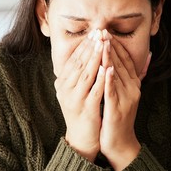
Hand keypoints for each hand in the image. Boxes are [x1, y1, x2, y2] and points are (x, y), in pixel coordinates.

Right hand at [55, 31, 105, 161]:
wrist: (82, 138)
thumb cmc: (82, 112)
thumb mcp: (76, 92)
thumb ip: (79, 75)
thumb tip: (86, 55)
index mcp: (62, 84)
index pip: (73, 60)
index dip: (84, 46)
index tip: (94, 33)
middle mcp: (65, 90)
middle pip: (79, 64)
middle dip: (90, 47)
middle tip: (99, 32)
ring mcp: (75, 99)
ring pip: (86, 74)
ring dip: (95, 58)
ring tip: (103, 44)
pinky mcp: (86, 108)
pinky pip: (95, 90)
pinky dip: (102, 78)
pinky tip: (108, 67)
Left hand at [99, 38, 149, 170]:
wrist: (120, 143)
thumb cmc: (119, 117)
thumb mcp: (126, 94)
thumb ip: (132, 75)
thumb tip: (147, 56)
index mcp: (133, 84)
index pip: (125, 60)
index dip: (116, 45)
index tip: (106, 32)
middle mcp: (133, 89)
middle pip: (121, 64)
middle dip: (111, 47)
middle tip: (102, 31)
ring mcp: (126, 99)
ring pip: (117, 75)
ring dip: (109, 58)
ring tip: (103, 44)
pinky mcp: (118, 109)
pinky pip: (113, 92)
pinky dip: (109, 80)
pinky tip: (105, 69)